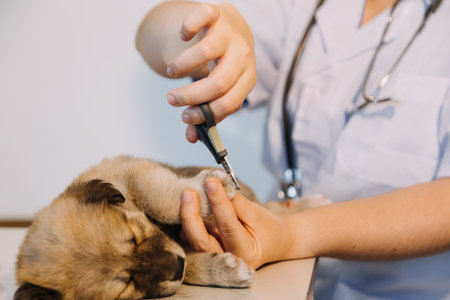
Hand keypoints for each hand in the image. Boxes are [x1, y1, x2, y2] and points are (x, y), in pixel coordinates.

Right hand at [165, 3, 256, 142]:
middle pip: (219, 82)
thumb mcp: (220, 89)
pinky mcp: (217, 13)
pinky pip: (200, 17)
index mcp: (247, 79)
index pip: (229, 103)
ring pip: (205, 52)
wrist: (233, 29)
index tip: (185, 116)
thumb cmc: (224, 65)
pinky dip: (187, 28)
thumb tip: (190, 137)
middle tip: (172, 99)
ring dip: (182, 66)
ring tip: (172, 72)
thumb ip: (205, 112)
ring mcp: (230, 33)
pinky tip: (183, 37)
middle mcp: (243, 56)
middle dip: (191, 95)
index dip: (205, 113)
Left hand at [180, 177, 292, 268]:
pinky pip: (192, 238)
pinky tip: (191, 205)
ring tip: (189, 195)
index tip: (211, 182)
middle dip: (191, 216)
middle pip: (201, 242)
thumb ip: (236, 202)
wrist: (273, 242)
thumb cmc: (267, 228)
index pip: (227, 226)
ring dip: (188, 218)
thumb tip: (216, 185)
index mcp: (246, 252)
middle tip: (188, 193)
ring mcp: (215, 259)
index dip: (217, 202)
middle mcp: (227, 260)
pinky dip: (190, 221)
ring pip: (193, 241)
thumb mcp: (257, 213)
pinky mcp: (206, 252)